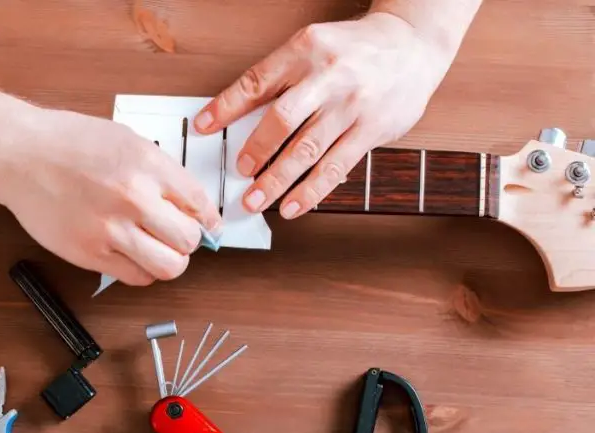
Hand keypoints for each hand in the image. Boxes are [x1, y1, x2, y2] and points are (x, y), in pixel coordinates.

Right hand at [0, 107, 221, 285]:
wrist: (19, 155)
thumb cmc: (65, 143)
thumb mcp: (125, 140)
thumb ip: (158, 170)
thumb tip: (186, 201)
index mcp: (147, 164)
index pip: (199, 204)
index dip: (208, 220)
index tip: (208, 226)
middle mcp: (133, 198)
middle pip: (189, 240)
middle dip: (187, 241)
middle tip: (176, 236)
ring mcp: (111, 230)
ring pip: (168, 266)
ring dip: (169, 261)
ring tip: (157, 250)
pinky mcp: (90, 254)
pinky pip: (135, 277)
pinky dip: (141, 271)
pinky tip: (132, 256)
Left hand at [194, 10, 460, 218]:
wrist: (412, 45)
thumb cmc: (354, 51)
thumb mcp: (312, 49)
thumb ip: (279, 80)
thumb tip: (235, 118)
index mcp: (305, 50)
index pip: (256, 81)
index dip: (225, 107)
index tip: (202, 128)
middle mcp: (328, 76)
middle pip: (282, 119)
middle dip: (256, 150)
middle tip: (239, 173)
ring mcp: (352, 105)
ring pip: (307, 150)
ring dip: (277, 180)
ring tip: (255, 200)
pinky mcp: (371, 130)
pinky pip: (335, 167)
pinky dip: (310, 192)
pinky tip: (292, 206)